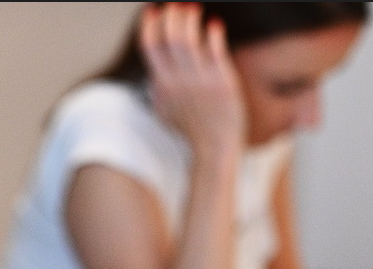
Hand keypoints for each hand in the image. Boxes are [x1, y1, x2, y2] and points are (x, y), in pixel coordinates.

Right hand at [140, 3, 245, 158]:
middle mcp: (179, 82)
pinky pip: (216, 50)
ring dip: (190, 20)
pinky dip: (213, 34)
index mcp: (161, 86)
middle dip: (171, 17)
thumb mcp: (165, 111)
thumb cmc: (191, 131)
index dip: (149, 25)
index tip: (152, 11)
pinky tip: (213, 24)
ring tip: (192, 8)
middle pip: (170, 39)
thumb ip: (157, 89)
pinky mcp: (223, 82)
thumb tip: (151, 71)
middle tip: (175, 4)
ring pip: (191, 41)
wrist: (214, 148)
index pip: (150, 47)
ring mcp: (201, 81)